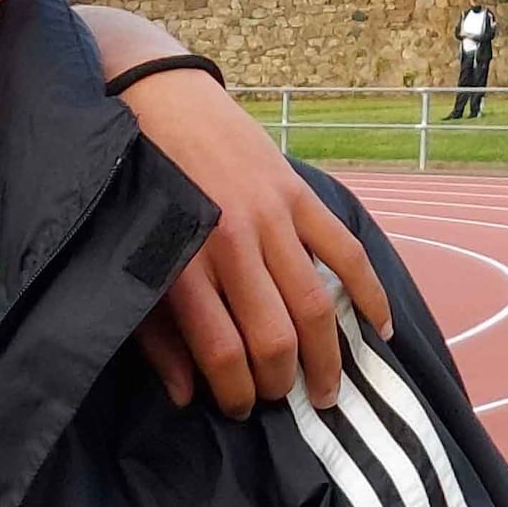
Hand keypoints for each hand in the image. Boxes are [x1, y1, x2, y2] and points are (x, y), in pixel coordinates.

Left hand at [84, 21, 388, 417]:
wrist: (157, 98)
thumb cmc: (139, 190)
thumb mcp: (129, 262)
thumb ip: (158, 334)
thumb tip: (188, 397)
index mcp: (181, 265)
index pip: (223, 354)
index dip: (235, 394)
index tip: (237, 408)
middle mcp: (229, 244)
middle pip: (274, 338)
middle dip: (281, 384)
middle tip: (279, 400)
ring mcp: (270, 217)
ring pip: (315, 305)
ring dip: (328, 358)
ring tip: (328, 390)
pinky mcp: (297, 194)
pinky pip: (346, 252)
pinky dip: (370, 294)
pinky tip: (378, 330)